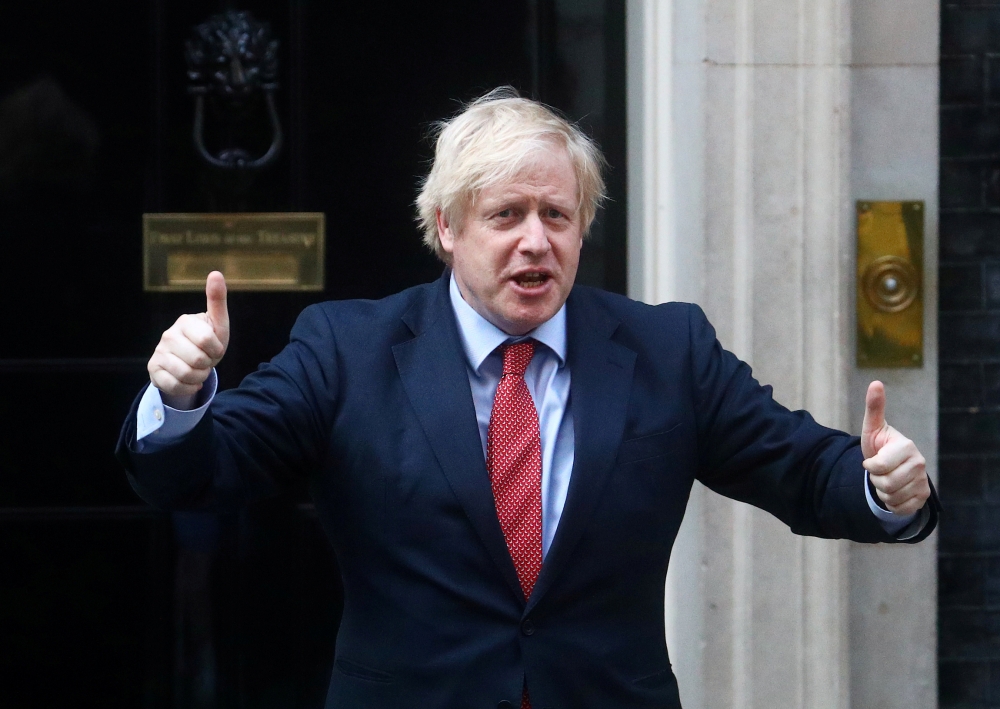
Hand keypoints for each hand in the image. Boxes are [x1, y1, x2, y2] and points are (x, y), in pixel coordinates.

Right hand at [147, 271, 229, 407]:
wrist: (193, 363)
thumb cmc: (208, 341)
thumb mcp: (218, 323)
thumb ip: (217, 299)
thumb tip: (216, 273)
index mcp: (184, 321)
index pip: (207, 340)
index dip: (217, 349)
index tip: (215, 347)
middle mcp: (167, 335)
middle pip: (197, 360)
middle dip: (208, 364)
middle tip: (206, 359)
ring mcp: (158, 353)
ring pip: (186, 374)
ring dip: (200, 377)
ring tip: (199, 370)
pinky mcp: (153, 371)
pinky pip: (175, 386)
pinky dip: (189, 388)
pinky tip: (191, 381)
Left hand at [861, 381, 928, 515]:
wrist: (891, 467)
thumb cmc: (879, 445)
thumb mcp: (873, 428)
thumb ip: (874, 407)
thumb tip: (876, 383)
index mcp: (907, 447)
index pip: (878, 467)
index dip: (869, 466)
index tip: (872, 459)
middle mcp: (920, 464)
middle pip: (885, 484)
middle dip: (875, 479)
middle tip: (879, 471)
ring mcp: (923, 482)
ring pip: (890, 497)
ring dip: (881, 491)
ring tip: (886, 479)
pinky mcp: (923, 498)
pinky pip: (899, 508)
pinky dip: (891, 503)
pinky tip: (893, 491)